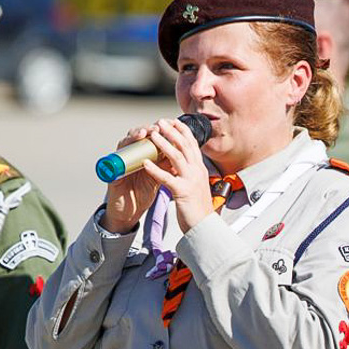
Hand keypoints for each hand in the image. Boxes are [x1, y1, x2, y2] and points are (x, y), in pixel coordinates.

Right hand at [101, 124, 165, 232]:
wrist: (130, 211)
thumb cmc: (143, 192)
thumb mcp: (160, 175)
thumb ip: (168, 164)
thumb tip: (186, 151)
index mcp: (144, 154)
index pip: (151, 135)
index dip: (160, 128)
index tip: (171, 123)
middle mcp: (132, 154)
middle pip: (137, 135)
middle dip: (147, 129)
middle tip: (156, 128)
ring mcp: (121, 162)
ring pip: (124, 143)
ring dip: (133, 136)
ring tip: (142, 134)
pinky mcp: (112, 173)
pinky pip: (114, 162)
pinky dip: (120, 157)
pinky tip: (127, 151)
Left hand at [142, 118, 212, 232]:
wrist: (204, 227)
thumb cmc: (197, 209)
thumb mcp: (196, 186)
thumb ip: (190, 174)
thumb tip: (179, 165)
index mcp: (199, 169)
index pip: (192, 144)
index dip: (183, 131)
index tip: (173, 121)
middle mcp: (197, 171)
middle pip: (185, 145)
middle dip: (172, 131)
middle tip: (161, 121)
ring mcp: (191, 181)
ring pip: (177, 157)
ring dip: (164, 144)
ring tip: (153, 134)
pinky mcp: (183, 192)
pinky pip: (167, 178)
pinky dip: (155, 169)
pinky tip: (145, 163)